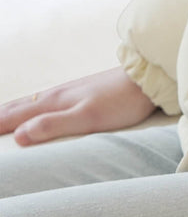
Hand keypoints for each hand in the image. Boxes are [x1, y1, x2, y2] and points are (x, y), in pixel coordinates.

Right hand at [0, 67, 156, 145]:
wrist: (145, 80)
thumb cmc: (120, 102)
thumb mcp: (87, 118)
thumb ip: (54, 126)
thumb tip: (20, 136)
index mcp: (53, 104)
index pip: (15, 117)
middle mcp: (55, 96)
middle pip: (17, 108)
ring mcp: (67, 92)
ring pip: (29, 103)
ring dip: (10, 110)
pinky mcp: (79, 92)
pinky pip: (44, 100)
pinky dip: (29, 106)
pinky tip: (35, 106)